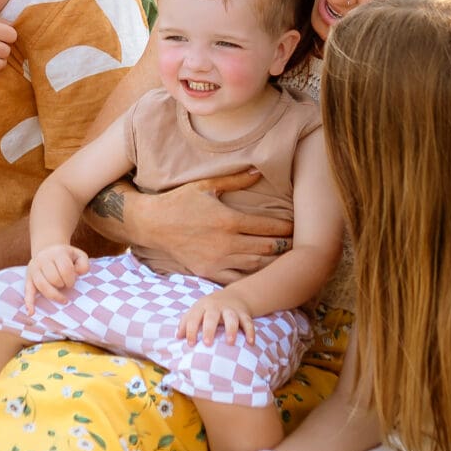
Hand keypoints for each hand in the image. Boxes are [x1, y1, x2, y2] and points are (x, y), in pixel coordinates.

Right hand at [23, 244, 87, 310]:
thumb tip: (78, 273)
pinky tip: (31, 312)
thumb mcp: (78, 255)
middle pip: (54, 278)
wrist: (48, 250)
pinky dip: (29, 302)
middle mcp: (43, 258)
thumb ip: (84, 264)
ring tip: (61, 298)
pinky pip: (27, 291)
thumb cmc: (66, 257)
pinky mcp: (28, 278)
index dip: (71, 279)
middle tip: (65, 285)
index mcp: (57, 252)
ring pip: (42, 285)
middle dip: (63, 285)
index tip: (72, 282)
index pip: (65, 269)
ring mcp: (34, 268)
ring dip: (53, 295)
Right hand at [126, 171, 286, 283]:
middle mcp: (226, 243)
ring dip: (273, 263)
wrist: (152, 224)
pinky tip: (262, 275)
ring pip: (255, 266)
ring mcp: (217, 260)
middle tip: (298, 244)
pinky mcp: (208, 272)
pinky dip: (251, 278)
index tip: (296, 226)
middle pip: (266, 248)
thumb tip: (258, 171)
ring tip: (286, 260)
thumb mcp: (206, 185)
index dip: (285, 228)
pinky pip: (236, 279)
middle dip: (284, 246)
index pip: (266, 226)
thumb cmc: (179, 201)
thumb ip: (235, 180)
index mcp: (228, 220)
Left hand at [177, 291, 254, 345]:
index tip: (190, 344)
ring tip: (230, 342)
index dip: (190, 330)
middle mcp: (216, 307)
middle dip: (209, 329)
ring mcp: (231, 310)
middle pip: (212, 317)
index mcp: (201, 307)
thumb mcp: (196, 311)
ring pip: (231, 318)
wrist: (233, 296)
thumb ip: (185, 323)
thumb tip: (177, 337)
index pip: (193, 317)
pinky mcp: (243, 314)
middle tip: (207, 343)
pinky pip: (248, 322)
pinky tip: (250, 342)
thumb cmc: (208, 309)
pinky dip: (250, 332)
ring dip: (231, 329)